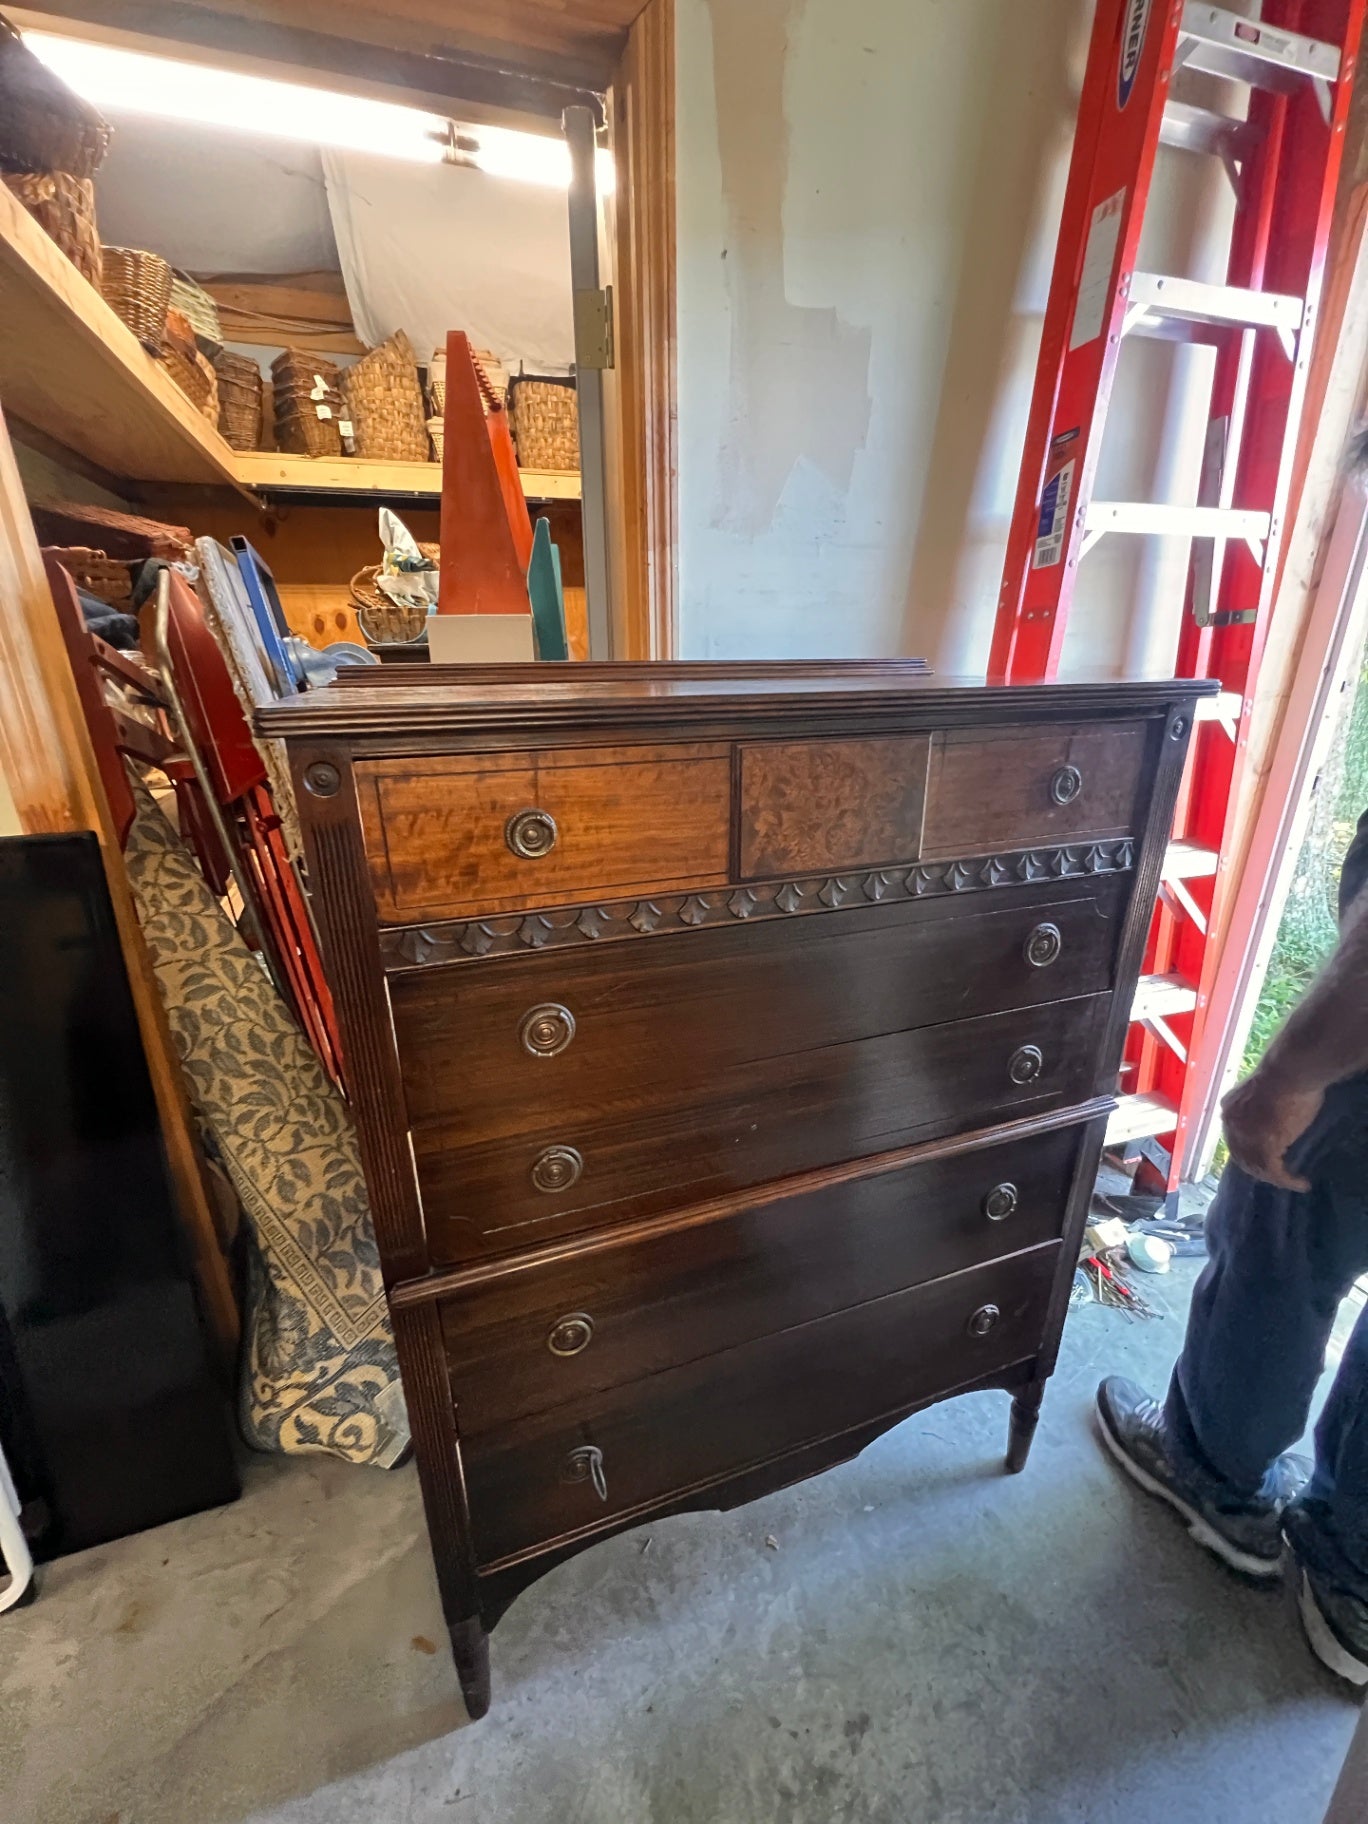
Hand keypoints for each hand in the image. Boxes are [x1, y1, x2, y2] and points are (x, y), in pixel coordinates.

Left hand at [1220, 1068, 1323, 1190]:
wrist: (1289, 1070)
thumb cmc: (1286, 1074)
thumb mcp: (1265, 1092)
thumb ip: (1262, 1109)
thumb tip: (1274, 1120)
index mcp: (1229, 1108)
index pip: (1235, 1138)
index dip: (1249, 1152)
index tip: (1266, 1160)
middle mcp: (1231, 1124)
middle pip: (1241, 1156)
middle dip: (1260, 1169)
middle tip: (1280, 1176)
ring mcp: (1245, 1136)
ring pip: (1257, 1167)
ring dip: (1276, 1178)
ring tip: (1295, 1182)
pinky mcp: (1264, 1146)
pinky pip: (1274, 1172)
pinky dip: (1287, 1181)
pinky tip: (1301, 1183)